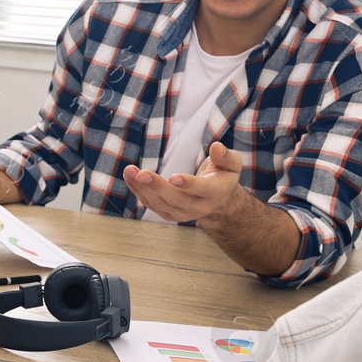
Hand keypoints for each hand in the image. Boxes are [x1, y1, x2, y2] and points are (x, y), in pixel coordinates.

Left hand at [123, 142, 244, 223]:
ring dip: (142, 187)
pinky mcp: (169, 214)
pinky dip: (138, 190)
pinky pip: (151, 204)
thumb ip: (225, 156)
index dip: (188, 184)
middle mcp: (198, 207)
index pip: (202, 189)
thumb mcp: (232, 164)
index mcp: (215, 192)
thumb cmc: (223, 176)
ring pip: (159, 203)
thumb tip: (216, 146)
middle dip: (157, 186)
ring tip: (129, 170)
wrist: (218, 201)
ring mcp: (182, 213)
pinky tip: (129, 176)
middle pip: (176, 199)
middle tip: (141, 173)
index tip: (173, 177)